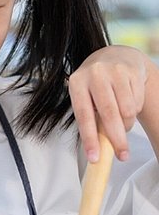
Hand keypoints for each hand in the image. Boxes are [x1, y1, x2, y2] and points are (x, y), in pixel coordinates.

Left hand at [69, 45, 150, 160]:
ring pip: (127, 110)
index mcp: (77, 83)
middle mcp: (94, 74)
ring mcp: (114, 71)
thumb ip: (91, 118)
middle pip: (109, 114)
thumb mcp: (87, 96)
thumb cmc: (96, 85)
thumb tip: (98, 150)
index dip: (89, 138)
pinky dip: (135, 110)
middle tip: (122, 156)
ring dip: (127, 124)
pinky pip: (137, 102)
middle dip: (116, 139)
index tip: (94, 158)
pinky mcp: (132, 71)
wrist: (116, 56)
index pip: (83, 115)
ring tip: (122, 123)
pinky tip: (129, 103)